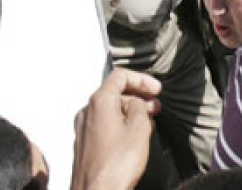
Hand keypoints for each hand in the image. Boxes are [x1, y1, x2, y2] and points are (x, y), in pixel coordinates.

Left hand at [71, 68, 161, 189]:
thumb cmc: (116, 164)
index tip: (157, 90)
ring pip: (110, 109)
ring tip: (149, 120)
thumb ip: (140, 107)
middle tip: (156, 105)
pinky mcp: (85, 144)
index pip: (121, 76)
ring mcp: (84, 128)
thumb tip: (137, 103)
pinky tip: (135, 134)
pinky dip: (122, 122)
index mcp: (99, 102)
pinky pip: (105, 123)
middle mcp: (87, 112)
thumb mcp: (139, 128)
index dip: (142, 79)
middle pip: (115, 92)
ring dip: (131, 110)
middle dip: (138, 96)